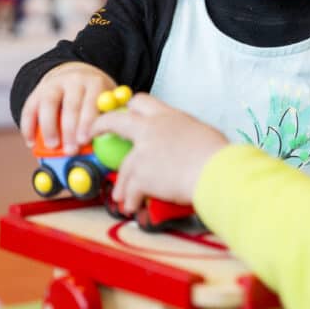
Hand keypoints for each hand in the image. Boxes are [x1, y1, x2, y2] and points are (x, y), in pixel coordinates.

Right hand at [20, 62, 115, 152]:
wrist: (75, 75)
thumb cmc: (94, 97)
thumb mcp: (106, 102)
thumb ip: (107, 118)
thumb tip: (109, 144)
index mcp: (95, 83)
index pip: (92, 101)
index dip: (88, 121)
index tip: (85, 140)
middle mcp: (74, 80)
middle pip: (71, 104)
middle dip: (70, 129)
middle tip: (71, 149)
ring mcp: (54, 84)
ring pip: (48, 104)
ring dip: (49, 127)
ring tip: (52, 146)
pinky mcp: (37, 92)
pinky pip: (29, 108)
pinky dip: (28, 126)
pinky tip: (31, 142)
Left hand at [91, 93, 227, 213]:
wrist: (216, 172)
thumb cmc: (218, 155)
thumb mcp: (200, 132)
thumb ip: (182, 132)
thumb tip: (182, 140)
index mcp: (168, 116)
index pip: (142, 101)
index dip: (129, 108)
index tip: (123, 114)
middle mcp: (151, 129)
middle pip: (116, 121)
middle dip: (99, 126)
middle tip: (91, 134)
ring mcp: (143, 152)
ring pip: (123, 168)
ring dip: (122, 185)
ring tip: (122, 198)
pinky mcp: (141, 175)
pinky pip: (130, 190)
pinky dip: (131, 200)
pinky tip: (133, 207)